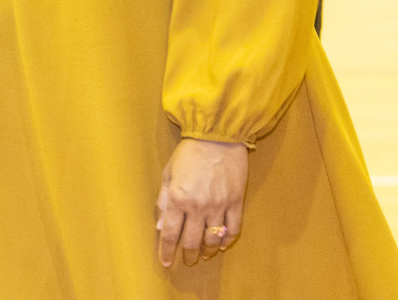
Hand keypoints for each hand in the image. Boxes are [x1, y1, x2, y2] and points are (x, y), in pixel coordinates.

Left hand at [155, 138, 247, 267]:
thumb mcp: (168, 173)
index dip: (167, 251)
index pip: (170, 234)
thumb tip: (161, 226)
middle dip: (188, 255)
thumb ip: (164, 200)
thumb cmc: (189, 152)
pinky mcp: (235, 202)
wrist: (217, 136)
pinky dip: (227, 240)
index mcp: (178, 199)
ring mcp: (219, 206)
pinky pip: (233, 229)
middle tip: (187, 260)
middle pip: (192, 241)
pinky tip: (222, 244)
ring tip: (204, 255)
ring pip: (213, 239)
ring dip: (208, 251)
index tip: (166, 262)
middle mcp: (198, 206)